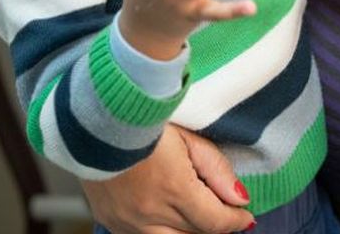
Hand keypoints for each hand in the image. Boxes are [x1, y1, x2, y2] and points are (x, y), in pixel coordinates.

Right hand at [81, 124, 255, 233]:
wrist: (95, 117)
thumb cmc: (145, 119)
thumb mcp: (188, 136)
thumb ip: (216, 169)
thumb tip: (239, 198)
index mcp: (174, 190)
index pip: (215, 222)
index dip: (236, 220)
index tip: (245, 214)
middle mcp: (150, 213)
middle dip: (213, 225)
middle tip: (222, 211)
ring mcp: (127, 220)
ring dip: (187, 231)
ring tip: (196, 215)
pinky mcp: (109, 219)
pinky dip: (159, 230)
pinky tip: (165, 215)